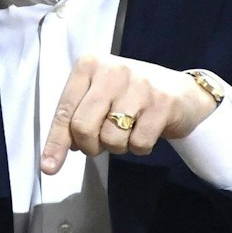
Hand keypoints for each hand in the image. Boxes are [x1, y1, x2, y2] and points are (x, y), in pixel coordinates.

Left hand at [41, 55, 218, 174]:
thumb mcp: (99, 97)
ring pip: (110, 138)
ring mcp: (139, 85)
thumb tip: (52, 159)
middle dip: (90, 146)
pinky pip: (138, 143)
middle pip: (83, 126)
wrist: (182, 92)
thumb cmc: (130, 97)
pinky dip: (139, 148)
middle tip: (100, 144)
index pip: (64, 110)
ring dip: (117, 147)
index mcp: (89, 65)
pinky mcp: (162, 102)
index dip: (56, 142)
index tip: (49, 168)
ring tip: (127, 132)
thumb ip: (75, 118)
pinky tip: (146, 131)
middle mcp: (112, 70)